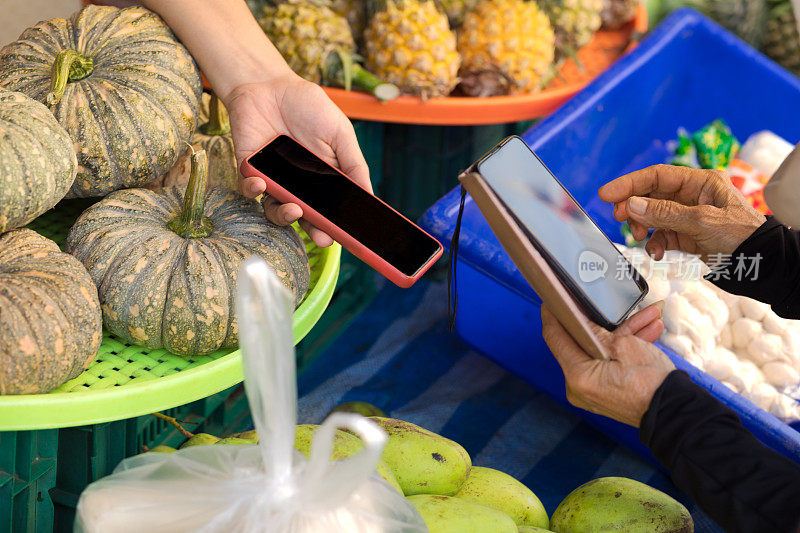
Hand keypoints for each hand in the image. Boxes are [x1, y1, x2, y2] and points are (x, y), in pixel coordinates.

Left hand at [224, 75, 371, 247]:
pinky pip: (249, 190)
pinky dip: (254, 190)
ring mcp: (273, 180)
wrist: (270, 84)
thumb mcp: (341, 134)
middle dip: (315, 230)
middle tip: (324, 237)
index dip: (338, 225)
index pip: (331, 210)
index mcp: (323, 180)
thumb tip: (368, 195)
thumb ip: (354, 165)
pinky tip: (261, 184)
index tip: (348, 237)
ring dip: (284, 215)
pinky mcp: (249, 170)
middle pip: (306, 218)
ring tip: (294, 210)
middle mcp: (298, 185)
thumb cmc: (308, 106)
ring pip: (275, 210)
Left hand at [541, 304, 673, 426]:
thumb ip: (596, 330)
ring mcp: (592, 391)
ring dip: (623, 333)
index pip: (555, 337)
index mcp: (578, 376)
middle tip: (605, 302)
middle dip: (602, 321)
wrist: (677, 412)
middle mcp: (579, 387)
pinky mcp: (605, 392)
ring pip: (601, 351)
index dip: (554, 313)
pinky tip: (647, 330)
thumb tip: (579, 318)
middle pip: (582, 343)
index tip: (554, 298)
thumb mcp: (624, 346)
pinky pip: (610, 364)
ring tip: (646, 315)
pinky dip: (625, 349)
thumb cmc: (652, 383)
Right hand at [599, 165, 764, 260]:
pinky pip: (661, 236)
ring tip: (637, 236)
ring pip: (653, 217)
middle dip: (633, 206)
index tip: (607, 193)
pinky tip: (655, 252)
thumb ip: (664, 213)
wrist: (762, 264)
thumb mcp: (702, 222)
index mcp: (701, 182)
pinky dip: (654, 244)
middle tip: (619, 217)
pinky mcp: (687, 236)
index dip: (630, 183)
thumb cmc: (743, 236)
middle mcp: (693, 196)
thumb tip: (631, 205)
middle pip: (651, 195)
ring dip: (641, 226)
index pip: (658, 176)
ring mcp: (688, 217)